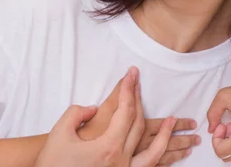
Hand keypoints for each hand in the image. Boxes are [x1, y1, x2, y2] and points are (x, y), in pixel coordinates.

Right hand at [35, 66, 176, 166]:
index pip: (125, 111)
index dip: (129, 89)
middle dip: (140, 100)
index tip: (132, 73)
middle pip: (139, 125)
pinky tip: (170, 152)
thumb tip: (91, 108)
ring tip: (177, 121)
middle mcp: (121, 160)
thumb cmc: (53, 163)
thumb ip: (77, 113)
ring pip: (155, 151)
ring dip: (169, 136)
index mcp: (108, 147)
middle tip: (138, 82)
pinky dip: (163, 157)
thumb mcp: (59, 132)